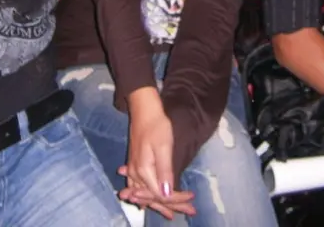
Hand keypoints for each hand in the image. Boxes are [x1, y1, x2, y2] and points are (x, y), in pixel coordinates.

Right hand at [123, 86, 194, 217]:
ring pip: (144, 195)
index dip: (177, 199)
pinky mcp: (133, 165)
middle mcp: (135, 174)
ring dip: (159, 204)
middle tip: (189, 211)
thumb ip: (165, 170)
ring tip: (173, 213)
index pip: (161, 194)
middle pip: (152, 197)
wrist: (144, 110)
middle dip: (171, 206)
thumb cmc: (157, 125)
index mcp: (143, 170)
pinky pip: (137, 188)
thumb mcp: (164, 146)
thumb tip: (168, 193)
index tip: (191, 200)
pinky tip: (149, 202)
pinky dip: (146, 197)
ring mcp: (132, 170)